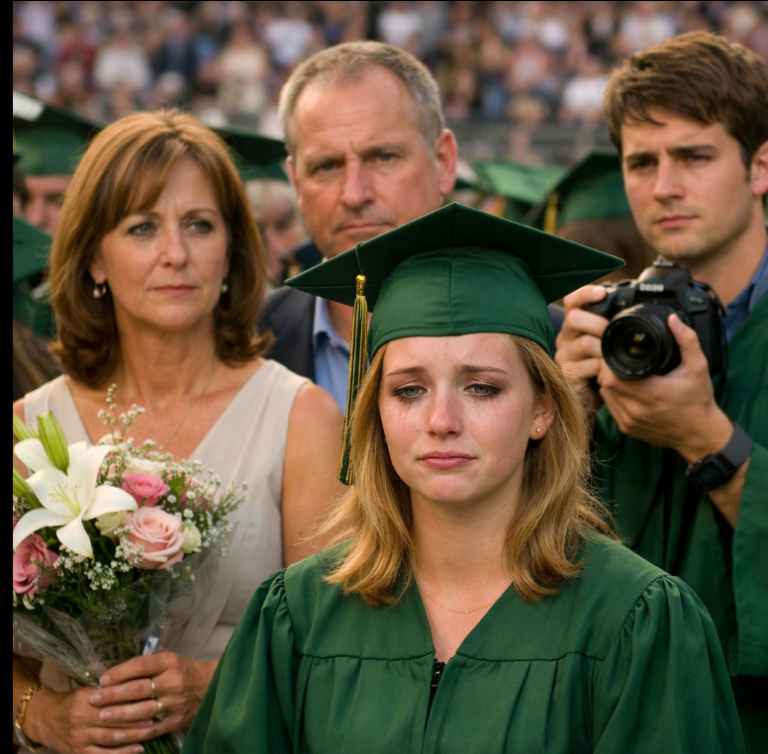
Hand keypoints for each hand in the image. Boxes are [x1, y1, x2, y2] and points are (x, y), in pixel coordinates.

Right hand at [23, 685, 151, 753]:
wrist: (46, 720)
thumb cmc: (73, 701)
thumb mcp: (88, 691)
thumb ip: (109, 691)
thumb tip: (138, 686)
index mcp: (85, 700)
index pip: (112, 700)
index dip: (131, 700)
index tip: (150, 698)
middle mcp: (81, 720)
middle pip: (113, 720)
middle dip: (136, 719)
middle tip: (155, 716)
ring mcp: (80, 739)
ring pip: (111, 738)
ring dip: (133, 736)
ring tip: (151, 731)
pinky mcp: (79, 753)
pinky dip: (122, 753)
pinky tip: (137, 749)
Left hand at [93, 651, 216, 735]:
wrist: (211, 687)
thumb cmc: (184, 671)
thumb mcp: (170, 659)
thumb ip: (148, 664)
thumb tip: (115, 671)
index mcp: (170, 662)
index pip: (140, 665)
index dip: (120, 672)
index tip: (103, 679)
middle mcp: (173, 681)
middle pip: (138, 689)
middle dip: (113, 695)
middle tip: (94, 699)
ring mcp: (175, 703)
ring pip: (142, 711)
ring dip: (119, 714)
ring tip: (101, 716)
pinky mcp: (175, 721)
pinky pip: (150, 730)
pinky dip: (132, 734)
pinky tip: (117, 735)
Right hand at [555, 285, 609, 410]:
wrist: (596, 397)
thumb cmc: (606, 367)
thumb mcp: (611, 343)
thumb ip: (617, 327)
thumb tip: (651, 311)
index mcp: (576, 325)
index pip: (572, 300)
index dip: (584, 294)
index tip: (602, 293)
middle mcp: (566, 338)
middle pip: (574, 318)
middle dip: (598, 323)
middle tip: (613, 332)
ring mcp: (564, 356)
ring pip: (584, 342)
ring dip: (605, 347)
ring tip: (616, 355)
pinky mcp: (567, 375)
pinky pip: (587, 366)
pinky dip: (603, 368)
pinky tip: (609, 371)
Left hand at [596, 313, 732, 460]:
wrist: (700, 435)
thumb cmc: (699, 401)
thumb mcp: (698, 367)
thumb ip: (687, 341)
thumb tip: (672, 320)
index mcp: (651, 394)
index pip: (612, 375)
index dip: (609, 362)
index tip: (617, 352)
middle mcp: (636, 410)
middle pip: (605, 383)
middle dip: (607, 369)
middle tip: (617, 359)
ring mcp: (629, 421)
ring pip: (605, 395)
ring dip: (608, 382)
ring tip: (619, 371)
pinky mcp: (626, 428)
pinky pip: (610, 407)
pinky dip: (612, 396)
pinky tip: (622, 387)